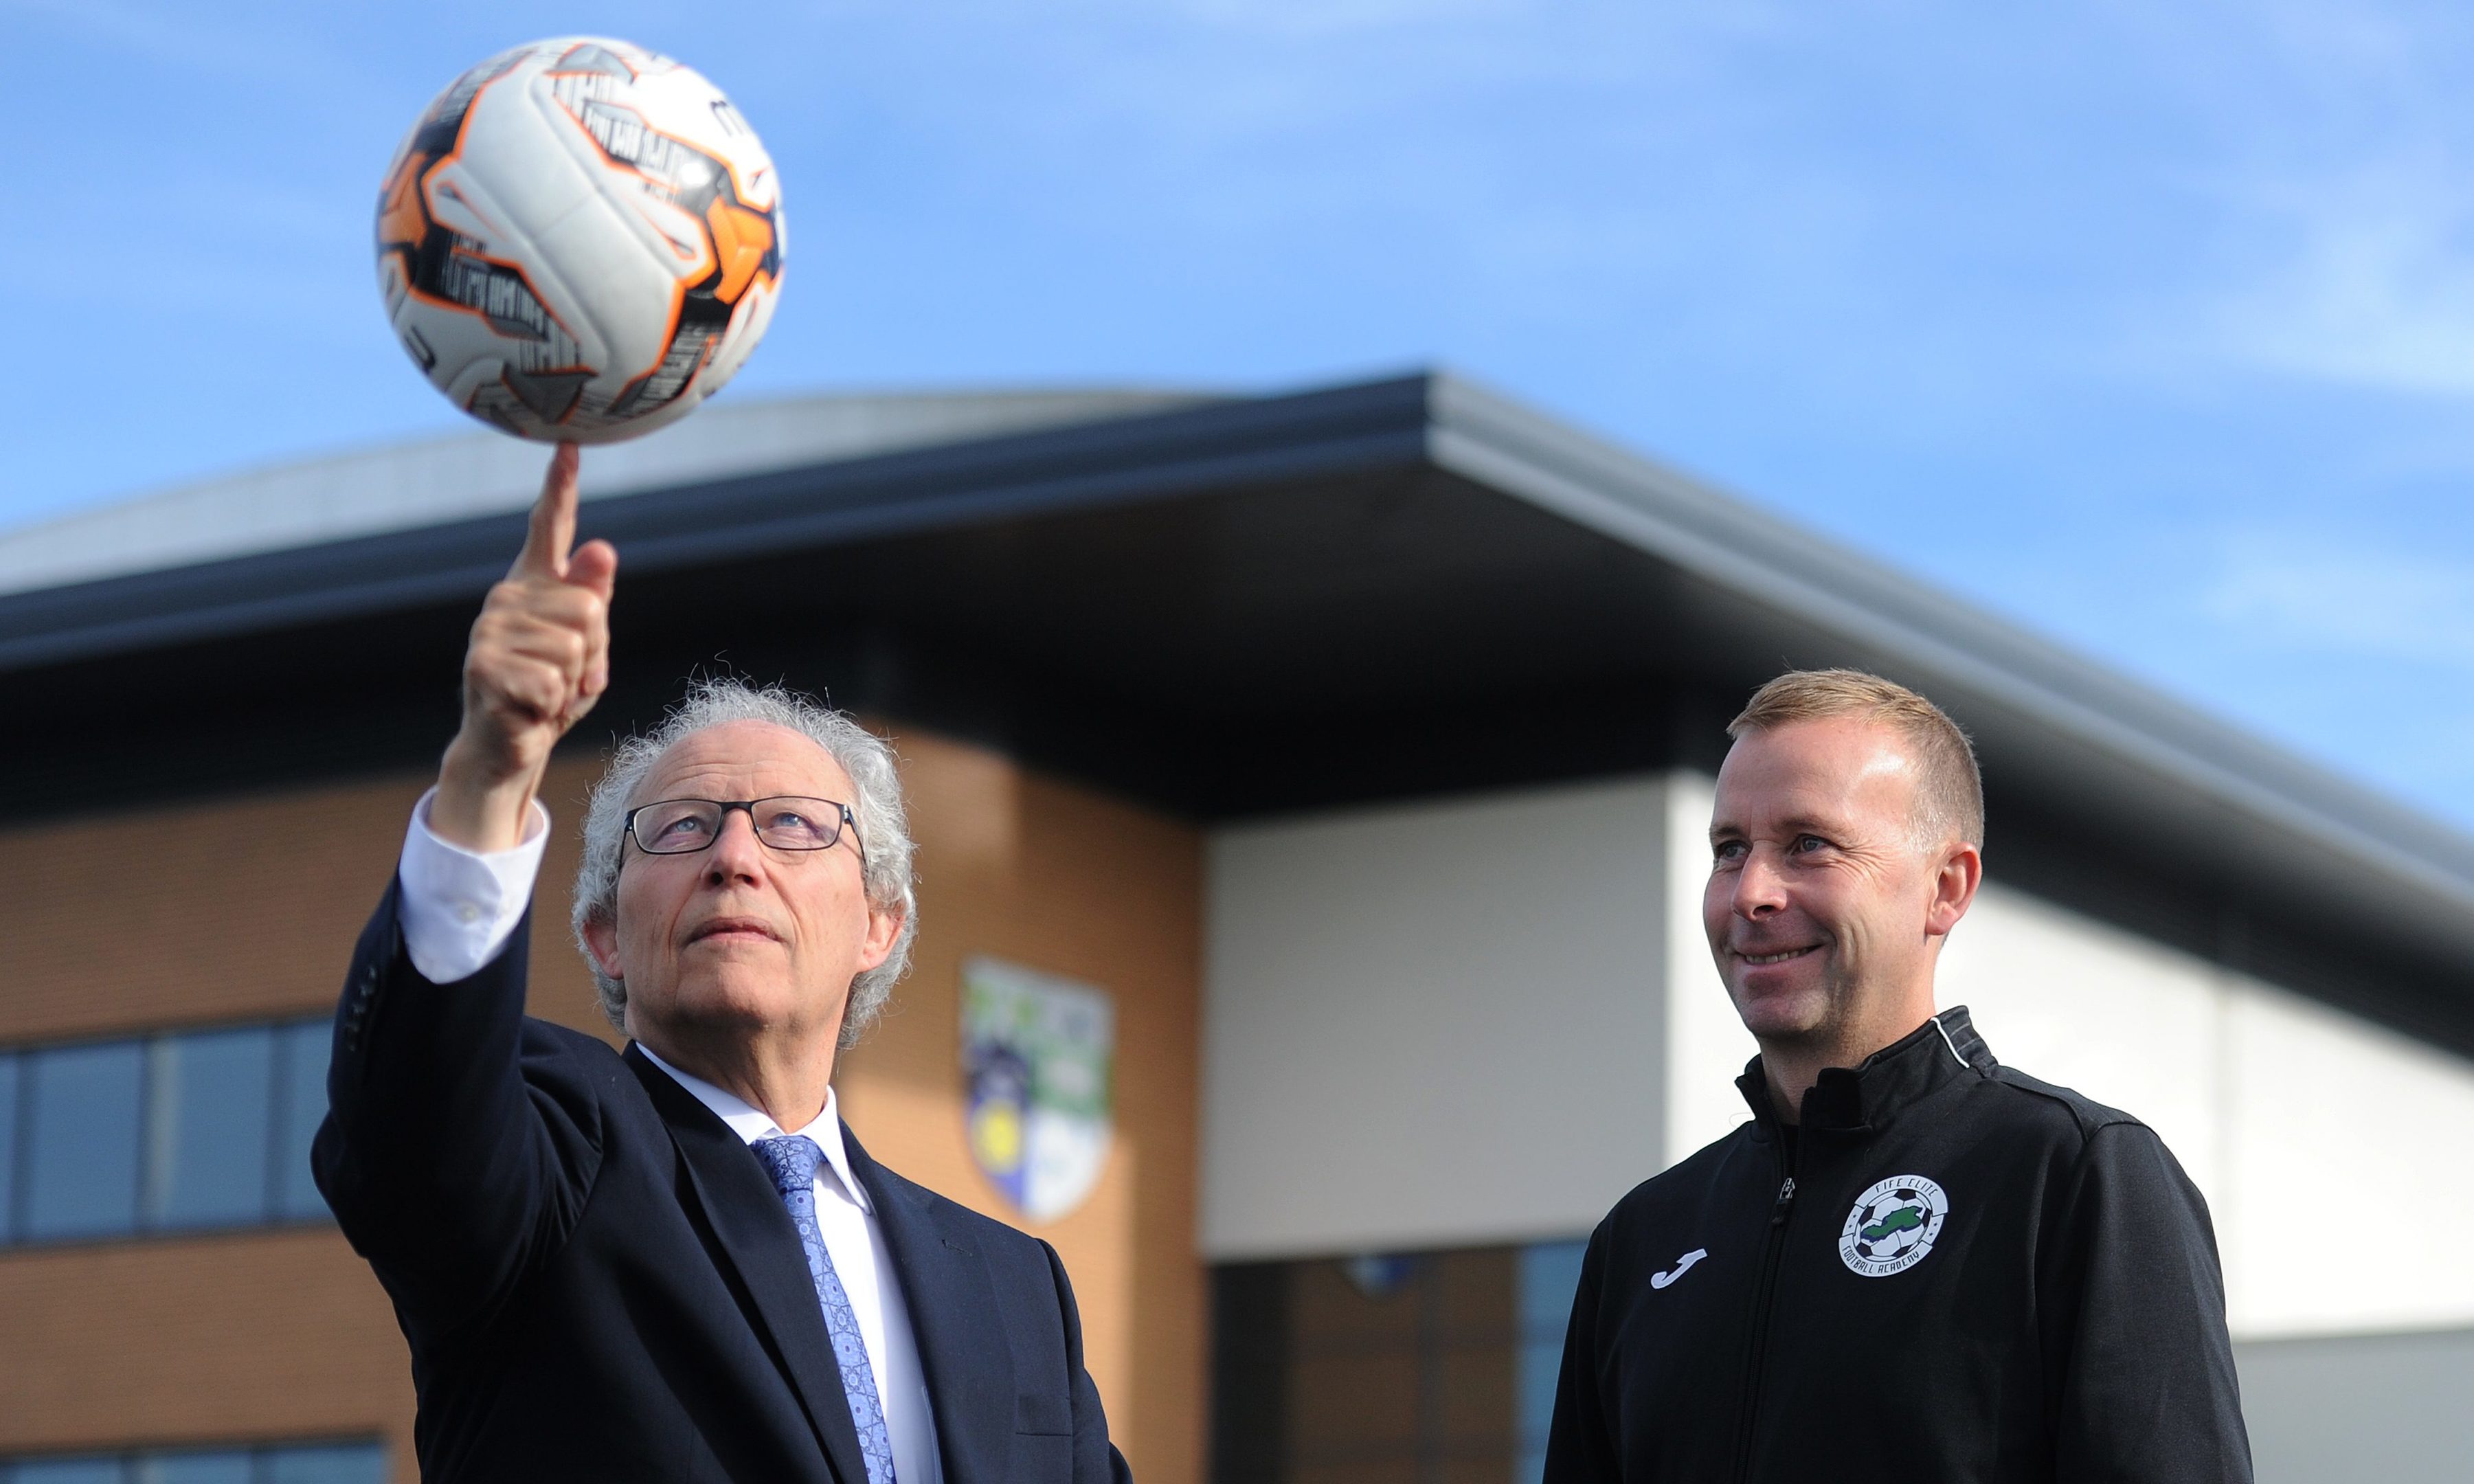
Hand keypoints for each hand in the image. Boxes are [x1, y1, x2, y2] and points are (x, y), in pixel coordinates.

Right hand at [431, 444, 617, 850]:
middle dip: (593, 654)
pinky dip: (555, 705)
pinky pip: (554, 682)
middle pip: (590, 608)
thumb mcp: (587, 646)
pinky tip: (531, 708)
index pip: (548, 527)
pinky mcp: (483, 666)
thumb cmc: (552, 691)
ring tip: (547, 692)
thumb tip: (599, 547)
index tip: (568, 443)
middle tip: (566, 676)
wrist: (509, 745)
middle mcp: (507, 597)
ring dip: (574, 683)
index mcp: (534, 586)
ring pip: (575, 647)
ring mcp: (490, 630)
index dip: (559, 485)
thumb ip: (593, 598)